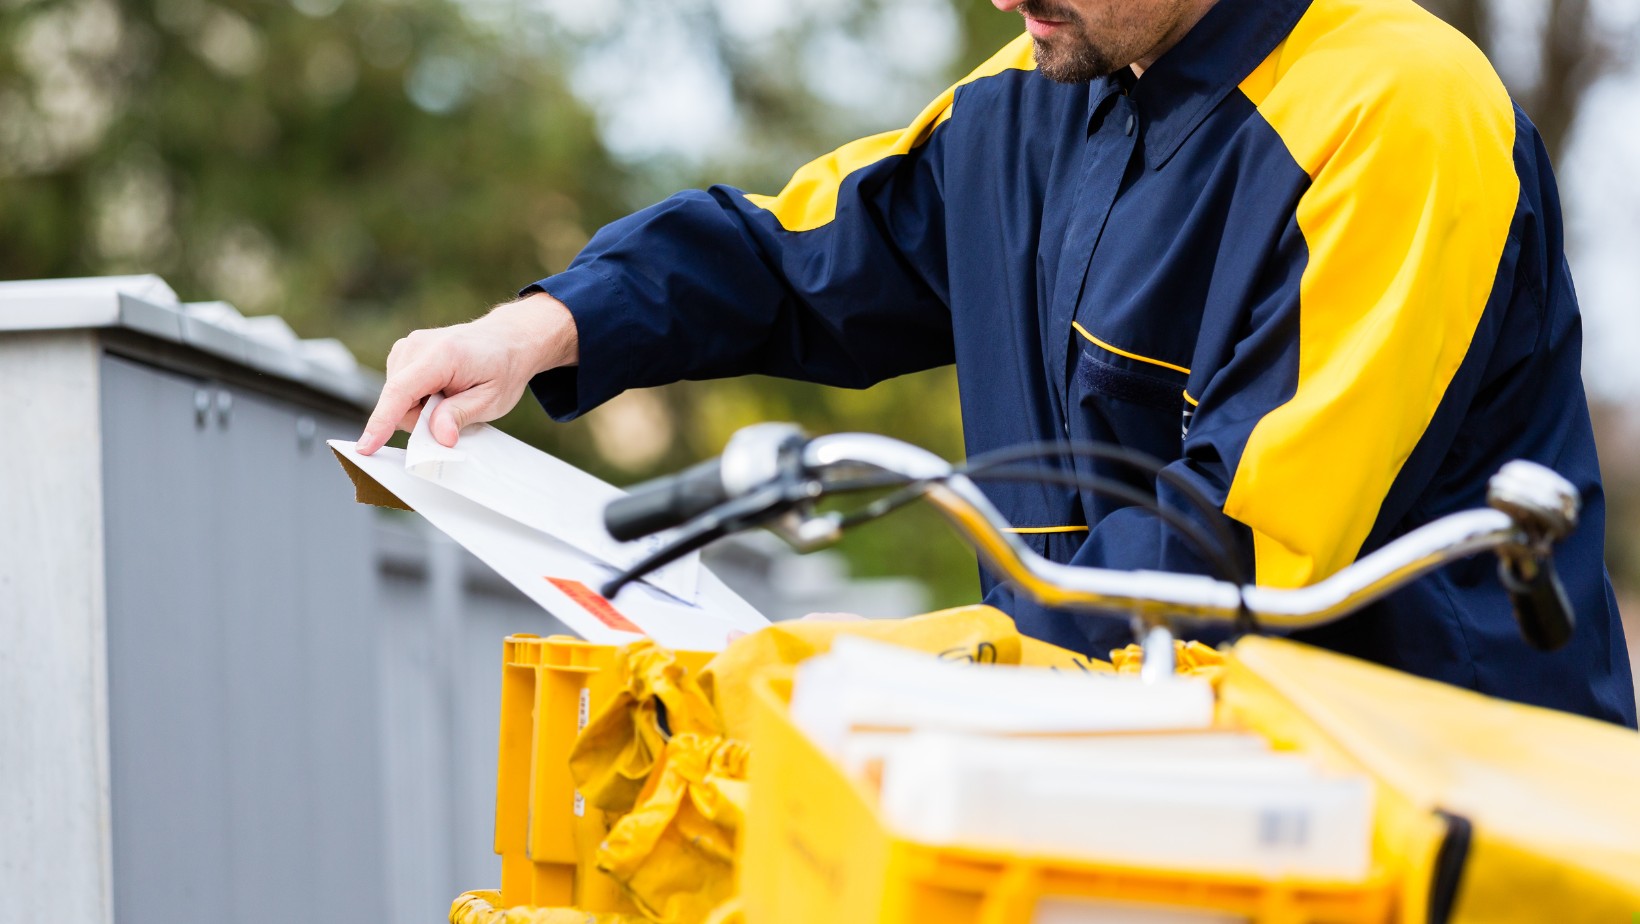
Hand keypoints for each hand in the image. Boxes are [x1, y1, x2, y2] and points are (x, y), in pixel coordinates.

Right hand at [355, 292, 577, 453]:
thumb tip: (438, 437)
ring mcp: (408, 345)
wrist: (508, 339)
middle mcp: (418, 345)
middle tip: (454, 410)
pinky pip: (400, 389)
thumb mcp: (492, 399)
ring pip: (396, 398)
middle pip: (397, 401)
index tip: (366, 446)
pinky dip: (418, 398)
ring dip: (420, 408)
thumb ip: (460, 416)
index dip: (382, 422)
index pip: (400, 392)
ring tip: (451, 395)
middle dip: (420, 419)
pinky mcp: (404, 351)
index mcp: (442, 355)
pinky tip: (441, 389)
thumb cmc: (502, 367)